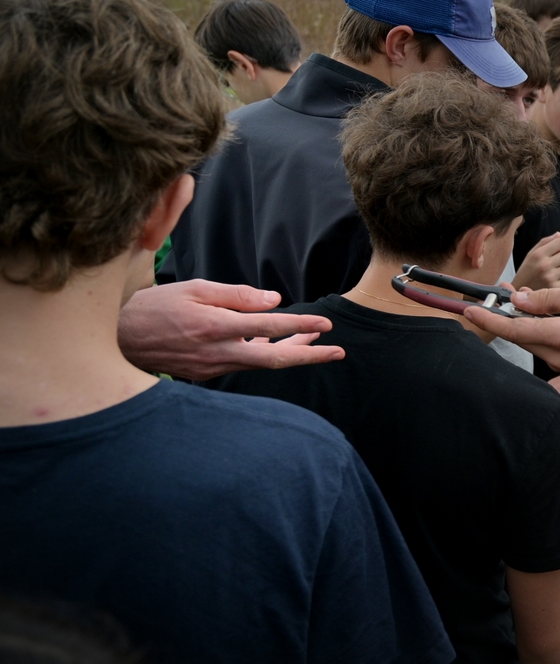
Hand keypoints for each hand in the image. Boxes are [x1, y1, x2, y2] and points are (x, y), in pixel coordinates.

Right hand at [117, 280, 343, 379]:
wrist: (118, 340)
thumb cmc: (155, 307)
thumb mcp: (195, 290)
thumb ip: (236, 295)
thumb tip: (274, 300)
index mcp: (215, 327)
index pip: (268, 327)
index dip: (299, 325)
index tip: (324, 324)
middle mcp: (218, 353)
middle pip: (274, 359)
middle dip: (310, 356)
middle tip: (338, 352)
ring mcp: (213, 368)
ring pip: (261, 362)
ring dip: (290, 353)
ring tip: (316, 343)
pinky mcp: (207, 374)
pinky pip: (244, 363)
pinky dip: (263, 353)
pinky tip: (277, 343)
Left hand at [468, 284, 559, 374]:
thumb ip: (548, 297)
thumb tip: (519, 299)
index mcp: (559, 337)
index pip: (514, 330)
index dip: (489, 320)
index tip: (469, 310)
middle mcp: (554, 355)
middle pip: (518, 334)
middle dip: (504, 314)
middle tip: (501, 290)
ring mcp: (558, 363)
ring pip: (529, 338)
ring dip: (521, 320)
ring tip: (524, 296)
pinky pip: (541, 343)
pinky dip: (535, 327)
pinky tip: (542, 312)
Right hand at [516, 233, 559, 289]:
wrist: (518, 296)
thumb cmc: (526, 273)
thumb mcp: (530, 255)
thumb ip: (544, 243)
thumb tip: (559, 235)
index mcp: (538, 254)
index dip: (558, 247)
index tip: (553, 252)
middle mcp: (544, 265)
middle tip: (554, 264)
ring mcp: (551, 278)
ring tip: (553, 274)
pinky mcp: (556, 289)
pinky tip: (554, 283)